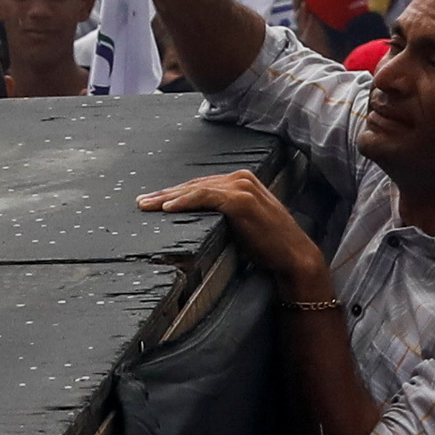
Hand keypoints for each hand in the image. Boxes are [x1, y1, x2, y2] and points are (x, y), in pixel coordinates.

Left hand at [139, 167, 327, 289]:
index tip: (153, 202)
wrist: (293, 256)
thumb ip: (222, 214)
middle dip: (165, 194)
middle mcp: (240, 178)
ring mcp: (241, 187)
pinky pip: (205, 197)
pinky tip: (168, 209)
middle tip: (141, 202)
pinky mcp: (240, 200)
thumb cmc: (267, 245)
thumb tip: (193, 220)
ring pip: (195, 189)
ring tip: (146, 206)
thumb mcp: (241, 224)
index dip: (175, 193)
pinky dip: (184, 201)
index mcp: (240, 180)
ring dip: (167, 198)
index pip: (200, 185)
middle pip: (194, 185)